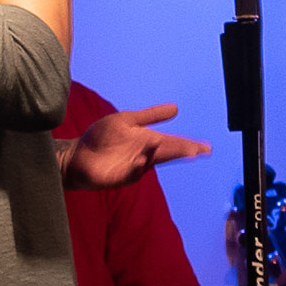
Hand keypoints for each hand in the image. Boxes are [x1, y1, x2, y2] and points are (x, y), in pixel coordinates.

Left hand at [57, 103, 211, 189]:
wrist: (78, 154)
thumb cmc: (102, 138)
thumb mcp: (128, 121)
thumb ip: (150, 116)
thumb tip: (176, 108)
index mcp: (148, 141)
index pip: (173, 143)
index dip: (189, 145)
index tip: (206, 147)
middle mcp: (145, 156)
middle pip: (166, 152)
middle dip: (181, 151)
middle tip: (198, 150)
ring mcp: (134, 168)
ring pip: (152, 161)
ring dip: (162, 155)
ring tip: (176, 149)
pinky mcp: (120, 177)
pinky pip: (132, 172)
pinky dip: (138, 166)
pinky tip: (144, 159)